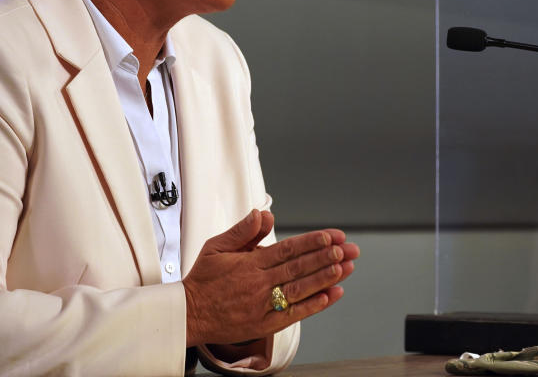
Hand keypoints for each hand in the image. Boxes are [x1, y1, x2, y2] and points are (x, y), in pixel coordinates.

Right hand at [183, 209, 358, 346]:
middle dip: (328, 257)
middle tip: (349, 250)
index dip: (312, 242)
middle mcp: (259, 283)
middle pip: (299, 268)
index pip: (288, 249)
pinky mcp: (263, 324)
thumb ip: (242, 231)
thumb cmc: (202, 279)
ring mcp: (262, 305)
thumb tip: (263, 214)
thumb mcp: (216, 246)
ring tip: (346, 269)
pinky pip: (292, 314)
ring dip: (324, 278)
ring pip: (299, 290)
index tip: (332, 236)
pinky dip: (312, 306)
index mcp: (250, 263)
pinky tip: (329, 296)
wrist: (188, 314)